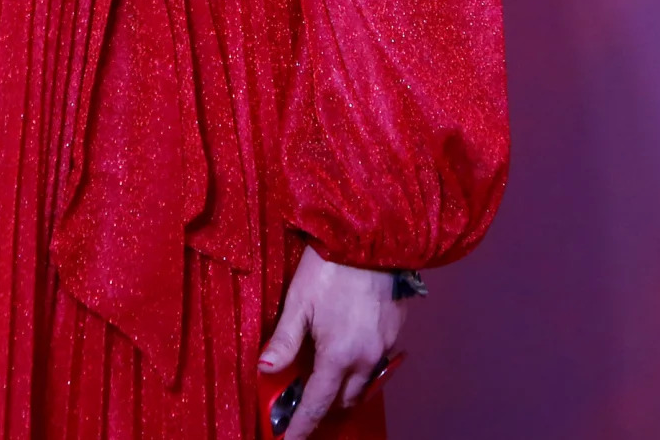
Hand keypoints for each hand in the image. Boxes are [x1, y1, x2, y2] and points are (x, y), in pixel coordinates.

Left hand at [258, 247, 405, 436]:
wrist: (374, 237)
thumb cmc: (331, 266)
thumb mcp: (299, 301)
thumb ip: (284, 340)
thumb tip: (264, 369)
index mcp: (338, 356)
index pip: (317, 404)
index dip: (302, 426)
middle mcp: (365, 359)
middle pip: (343, 400)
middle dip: (323, 406)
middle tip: (303, 399)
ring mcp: (384, 347)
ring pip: (363, 384)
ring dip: (344, 387)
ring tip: (324, 375)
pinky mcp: (395, 332)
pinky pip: (376, 363)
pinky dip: (360, 366)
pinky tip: (347, 349)